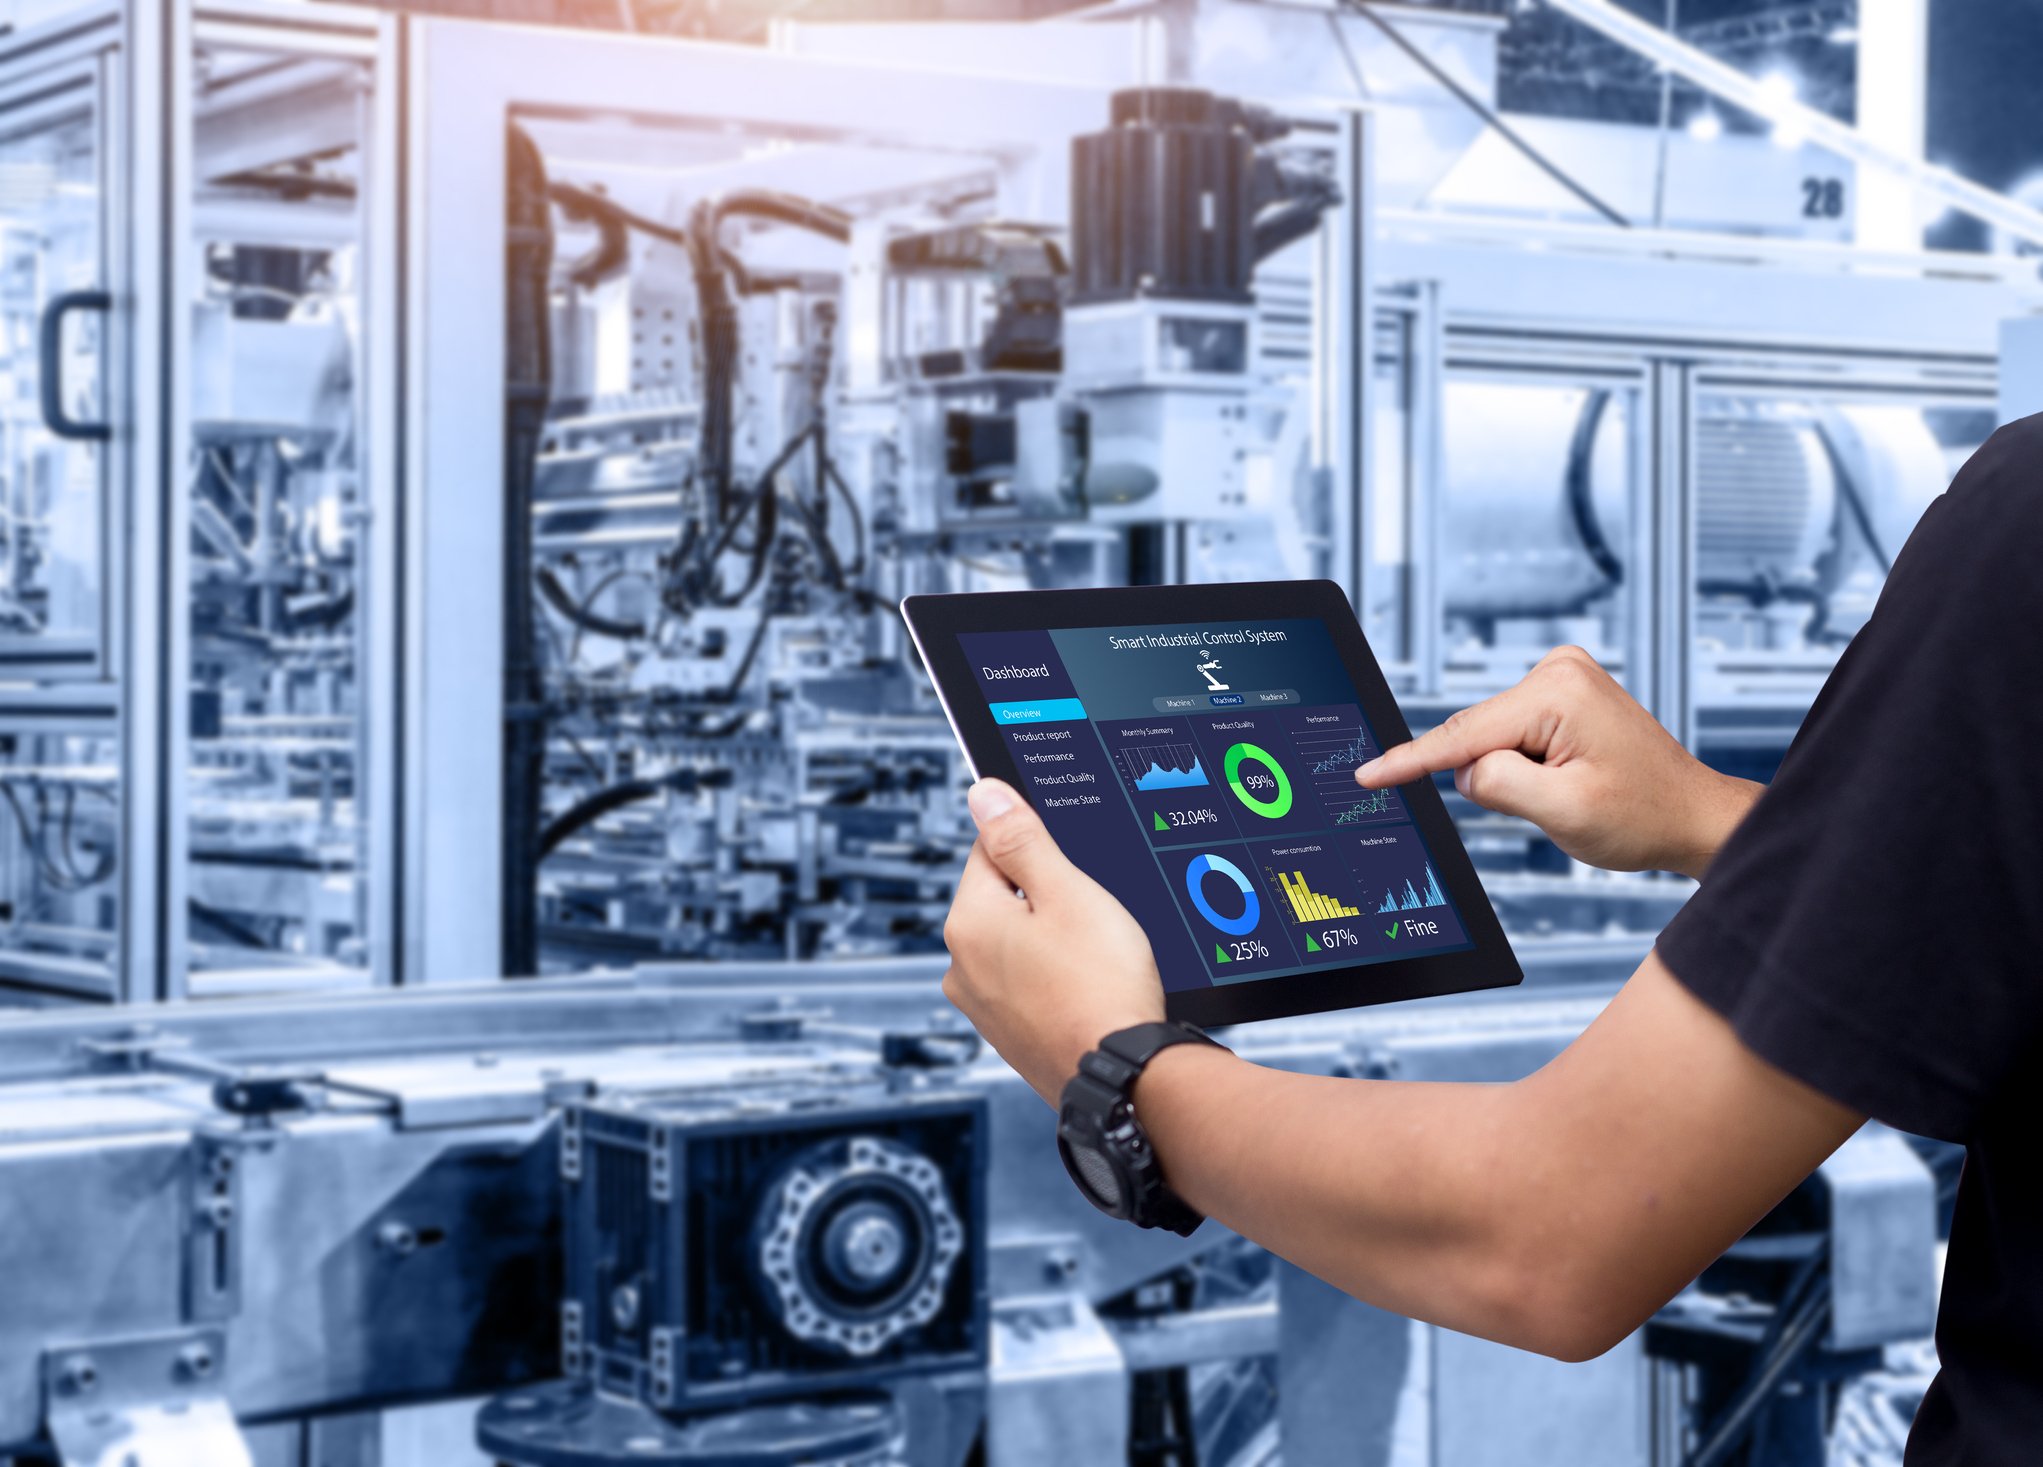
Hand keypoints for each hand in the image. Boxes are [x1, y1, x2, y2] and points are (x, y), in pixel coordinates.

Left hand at [942, 779, 1166, 1103]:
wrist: (1126, 1077)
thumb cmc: (1102, 985)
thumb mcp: (1067, 892)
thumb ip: (1021, 839)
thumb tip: (983, 794)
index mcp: (967, 923)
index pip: (990, 851)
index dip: (1039, 849)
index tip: (1074, 868)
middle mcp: (962, 967)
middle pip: (1004, 899)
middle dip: (1047, 898)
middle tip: (1094, 917)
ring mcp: (983, 1008)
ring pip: (1020, 945)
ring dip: (1054, 941)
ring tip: (1097, 958)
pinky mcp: (1009, 1037)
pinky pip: (1031, 986)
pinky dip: (1057, 980)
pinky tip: (1091, 988)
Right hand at [1356, 647, 1760, 879]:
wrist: (1689, 815)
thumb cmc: (1643, 815)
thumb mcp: (1562, 812)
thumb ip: (1496, 785)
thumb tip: (1465, 770)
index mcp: (1558, 692)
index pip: (1463, 735)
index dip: (1410, 761)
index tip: (1367, 776)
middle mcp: (1558, 670)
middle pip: (1478, 736)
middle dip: (1495, 777)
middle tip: (1554, 802)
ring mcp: (1561, 677)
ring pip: (1492, 739)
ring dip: (1514, 773)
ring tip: (1571, 788)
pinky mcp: (1561, 693)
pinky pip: (1510, 735)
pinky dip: (1524, 764)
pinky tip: (1567, 776)